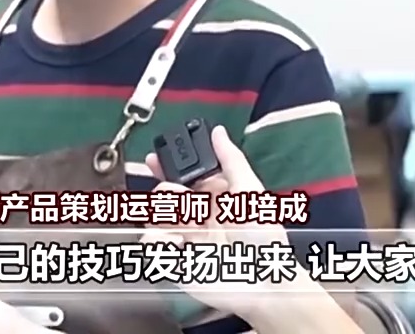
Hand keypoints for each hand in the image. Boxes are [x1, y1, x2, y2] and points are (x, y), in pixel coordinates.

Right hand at [143, 126, 321, 316]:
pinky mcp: (175, 260)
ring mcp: (185, 237)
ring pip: (154, 216)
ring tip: (187, 224)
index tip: (154, 159)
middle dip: (166, 191)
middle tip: (181, 199)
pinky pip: (151, 242)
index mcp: (215, 197)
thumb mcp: (250, 191)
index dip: (166, 166)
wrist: (262, 282)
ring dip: (166, 215)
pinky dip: (160, 239)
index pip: (183, 176)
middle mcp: (198, 215)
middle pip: (164, 194)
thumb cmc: (263, 237)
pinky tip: (179, 242)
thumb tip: (217, 132)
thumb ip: (231, 160)